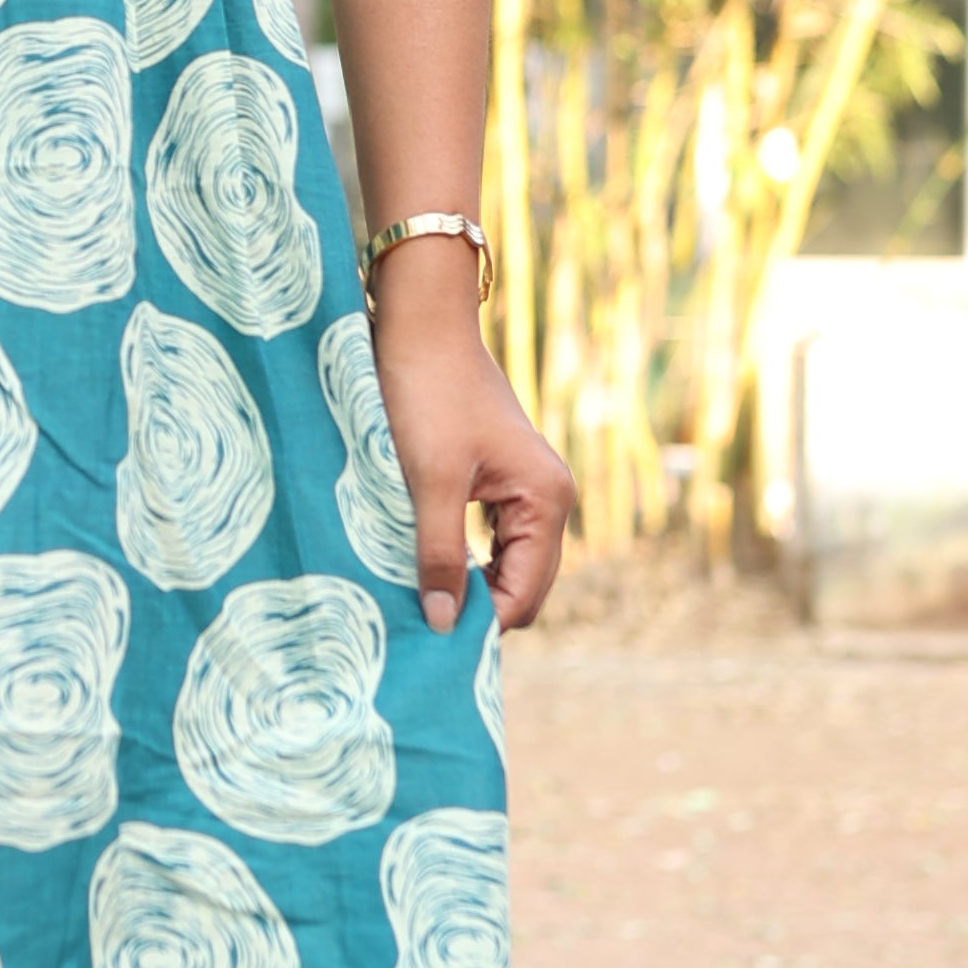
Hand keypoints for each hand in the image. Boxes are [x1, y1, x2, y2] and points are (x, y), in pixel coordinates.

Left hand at [371, 281, 573, 634]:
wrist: (421, 327)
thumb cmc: (426, 395)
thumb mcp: (428, 481)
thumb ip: (439, 554)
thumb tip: (443, 624)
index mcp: (547, 501)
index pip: (524, 595)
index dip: (481, 623)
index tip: (428, 640)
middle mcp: (550, 499)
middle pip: (522, 586)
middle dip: (477, 609)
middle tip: (419, 626)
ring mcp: (527, 490)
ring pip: (505, 565)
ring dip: (468, 585)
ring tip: (418, 598)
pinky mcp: (500, 481)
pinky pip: (490, 541)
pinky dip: (463, 559)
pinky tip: (425, 564)